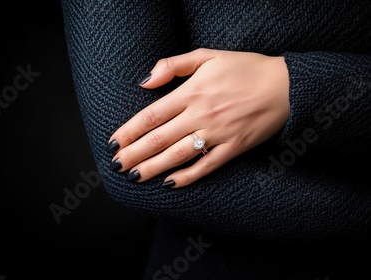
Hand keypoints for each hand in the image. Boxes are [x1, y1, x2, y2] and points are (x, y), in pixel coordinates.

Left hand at [107, 48, 289, 187]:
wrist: (286, 85)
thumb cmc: (244, 68)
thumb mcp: (207, 56)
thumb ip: (172, 65)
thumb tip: (144, 82)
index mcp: (191, 93)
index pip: (151, 116)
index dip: (129, 131)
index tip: (113, 143)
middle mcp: (200, 115)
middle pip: (159, 139)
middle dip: (134, 154)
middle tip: (116, 166)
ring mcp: (217, 134)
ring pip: (177, 155)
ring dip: (152, 168)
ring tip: (134, 177)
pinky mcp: (234, 148)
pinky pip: (206, 166)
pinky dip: (187, 176)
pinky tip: (169, 184)